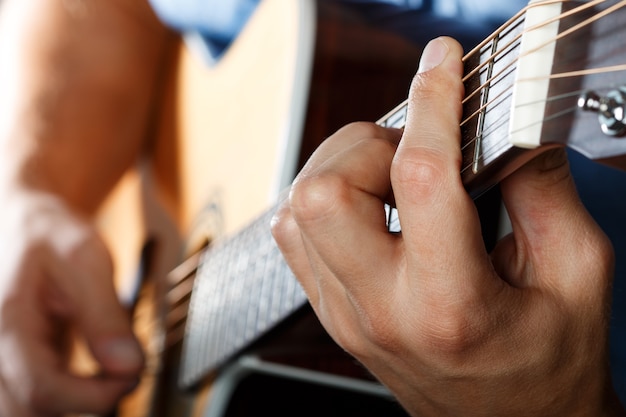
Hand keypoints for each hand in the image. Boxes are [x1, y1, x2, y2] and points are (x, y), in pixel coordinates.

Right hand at [0, 190, 142, 415]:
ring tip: (106, 372)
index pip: (41, 389)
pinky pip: (33, 396)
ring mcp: (1, 359)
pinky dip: (64, 395)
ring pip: (27, 409)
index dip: (93, 397)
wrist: (19, 223)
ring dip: (70, 403)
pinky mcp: (12, 363)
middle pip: (28, 411)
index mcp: (7, 322)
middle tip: (121, 375)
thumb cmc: (46, 234)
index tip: (130, 378)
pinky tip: (90, 372)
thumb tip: (128, 364)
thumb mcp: (84, 257)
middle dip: (82, 404)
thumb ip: (104, 313)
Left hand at [273, 37, 623, 415]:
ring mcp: (344, 315)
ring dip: (342, 169)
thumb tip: (507, 127)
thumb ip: (544, 191)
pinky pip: (294, 234)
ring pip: (296, 208)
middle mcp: (381, 311)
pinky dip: (325, 198)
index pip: (420, 177)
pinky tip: (371, 204)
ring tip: (393, 178)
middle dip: (367, 145)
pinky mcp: (331, 313)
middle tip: (413, 154)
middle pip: (323, 192)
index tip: (441, 65)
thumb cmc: (547, 366)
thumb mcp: (576, 275)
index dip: (432, 103)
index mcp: (451, 304)